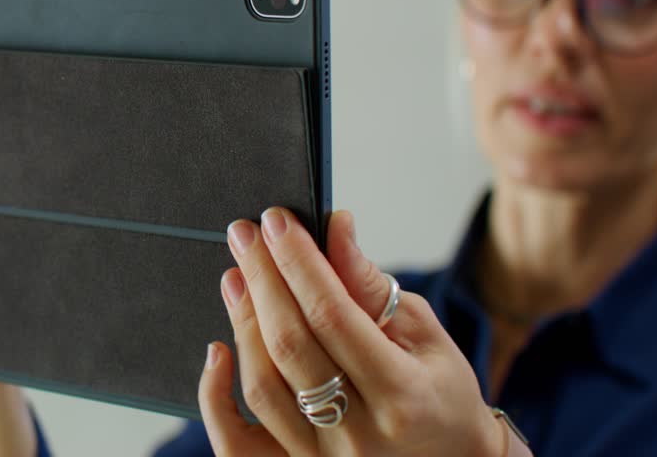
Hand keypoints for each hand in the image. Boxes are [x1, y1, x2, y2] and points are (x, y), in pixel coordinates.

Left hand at [197, 208, 511, 456]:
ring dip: (241, 322)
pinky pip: (237, 442)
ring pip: (262, 386)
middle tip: (244, 233)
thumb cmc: (440, 395)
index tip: (276, 221)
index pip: (333, 315)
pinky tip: (217, 349)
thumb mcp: (424, 334)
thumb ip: (371, 286)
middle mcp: (359, 434)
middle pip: (290, 345)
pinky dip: (216, 397)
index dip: (299, 262)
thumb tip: (334, 228)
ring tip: (236, 275)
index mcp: (402, 394)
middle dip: (263, 278)